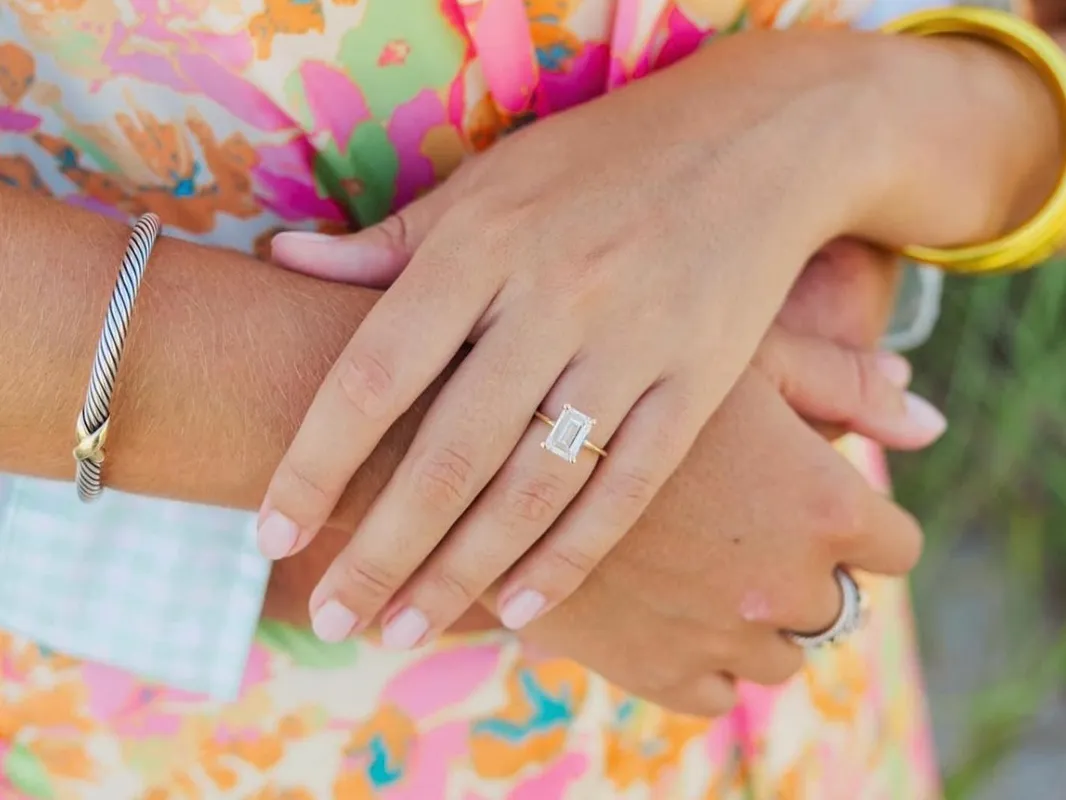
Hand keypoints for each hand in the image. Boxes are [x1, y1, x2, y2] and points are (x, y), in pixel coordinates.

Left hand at [258, 44, 929, 646]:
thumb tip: (284, 258)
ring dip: (462, 572)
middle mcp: (554, 298)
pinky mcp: (700, 382)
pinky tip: (517, 607)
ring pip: (534, 486)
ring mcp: (635, 345)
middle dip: (382, 549)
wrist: (753, 142)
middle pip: (450, 452)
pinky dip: (571, 555)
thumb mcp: (488, 180)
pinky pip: (627, 486)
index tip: (273, 532)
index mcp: (483, 243)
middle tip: (332, 618)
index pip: (376, 373)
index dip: (315, 461)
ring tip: (402, 629)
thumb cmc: (599, 162)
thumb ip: (392, 238)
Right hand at [517, 367, 921, 716]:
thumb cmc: (623, 377)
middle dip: (802, 568)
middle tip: (740, 523)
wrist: (493, 443)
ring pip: (780, 654)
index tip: (816, 504)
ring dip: (755, 617)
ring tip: (701, 563)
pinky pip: (717, 690)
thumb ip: (841, 384)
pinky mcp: (658, 674)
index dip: (858, 522)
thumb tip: (928, 420)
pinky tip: (671, 607)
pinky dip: (706, 658)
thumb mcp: (738, 354)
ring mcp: (722, 639)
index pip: (895, 545)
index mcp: (821, 507)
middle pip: (835, 603)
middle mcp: (785, 585)